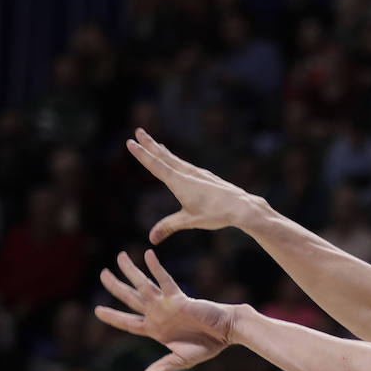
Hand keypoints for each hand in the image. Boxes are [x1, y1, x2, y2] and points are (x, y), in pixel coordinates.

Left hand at [96, 250, 234, 370]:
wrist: (226, 332)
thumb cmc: (206, 345)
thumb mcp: (181, 360)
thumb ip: (162, 368)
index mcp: (155, 330)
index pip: (128, 322)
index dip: (113, 317)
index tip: (97, 311)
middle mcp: (157, 314)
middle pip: (130, 298)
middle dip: (115, 286)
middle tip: (102, 274)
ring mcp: (166, 304)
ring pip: (143, 285)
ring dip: (131, 271)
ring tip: (119, 256)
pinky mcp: (178, 297)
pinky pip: (164, 280)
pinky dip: (156, 268)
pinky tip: (147, 255)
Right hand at [126, 128, 261, 243]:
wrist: (241, 206)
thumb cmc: (215, 214)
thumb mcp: (189, 221)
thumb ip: (169, 227)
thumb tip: (151, 239)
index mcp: (180, 182)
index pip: (156, 166)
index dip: (142, 154)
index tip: (130, 142)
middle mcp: (187, 173)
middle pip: (164, 156)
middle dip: (149, 144)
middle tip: (138, 131)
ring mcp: (197, 173)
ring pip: (175, 159)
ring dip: (163, 150)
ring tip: (155, 143)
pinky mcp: (205, 176)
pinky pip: (185, 164)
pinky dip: (176, 159)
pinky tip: (177, 161)